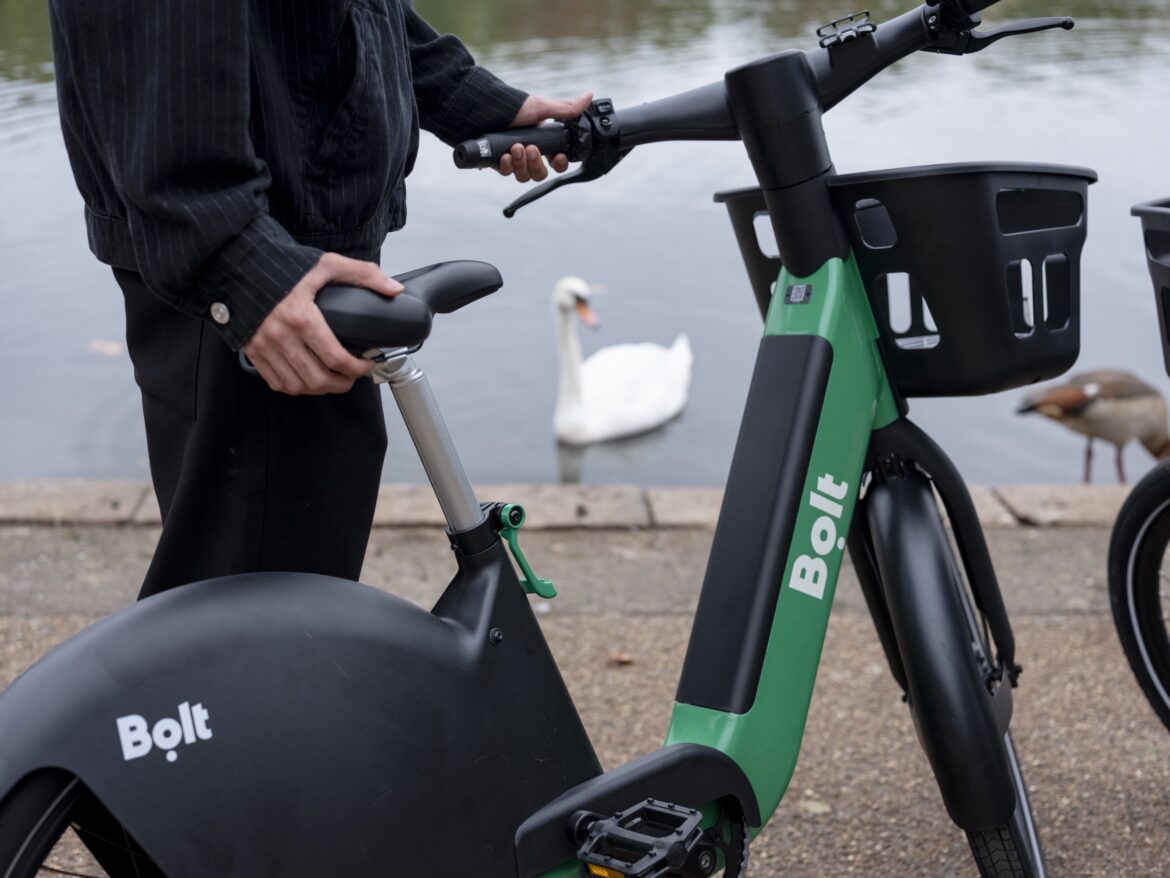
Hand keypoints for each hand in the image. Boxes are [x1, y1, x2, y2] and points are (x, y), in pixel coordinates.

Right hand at [242, 252, 402, 394]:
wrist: (239, 263)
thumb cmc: (281, 264)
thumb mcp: (326, 264)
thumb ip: (363, 275)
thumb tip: (393, 289)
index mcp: (300, 317)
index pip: (335, 358)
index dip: (357, 368)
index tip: (366, 363)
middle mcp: (280, 336)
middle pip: (318, 379)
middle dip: (342, 383)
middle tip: (352, 376)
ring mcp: (264, 346)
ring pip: (297, 385)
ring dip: (320, 389)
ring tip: (333, 379)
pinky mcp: (253, 351)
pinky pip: (276, 382)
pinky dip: (295, 387)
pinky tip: (308, 378)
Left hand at [499, 91, 592, 182]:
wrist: (482, 109)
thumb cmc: (513, 107)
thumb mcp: (541, 108)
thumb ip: (566, 108)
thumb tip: (589, 95)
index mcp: (542, 142)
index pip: (556, 163)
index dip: (559, 164)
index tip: (557, 157)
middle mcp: (529, 153)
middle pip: (540, 174)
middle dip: (536, 163)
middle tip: (531, 148)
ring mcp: (513, 159)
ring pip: (524, 176)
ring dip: (522, 164)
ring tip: (516, 147)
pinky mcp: (498, 162)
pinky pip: (507, 173)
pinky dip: (507, 166)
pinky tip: (505, 156)